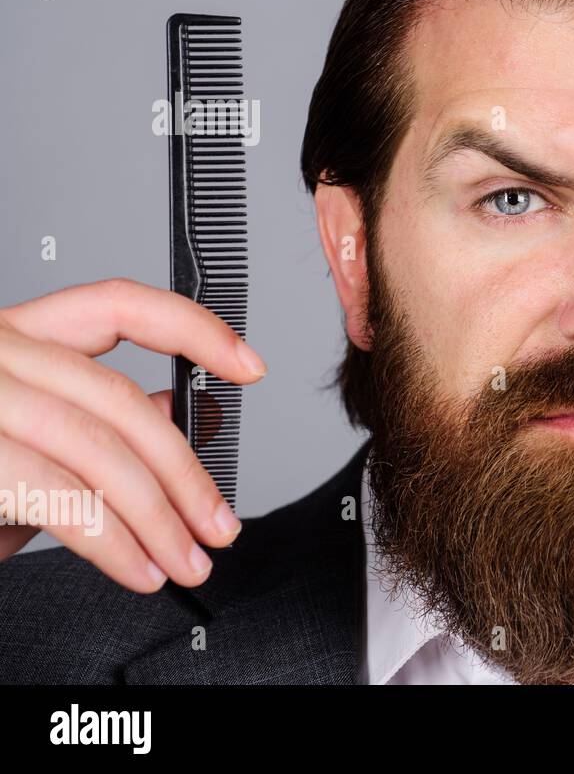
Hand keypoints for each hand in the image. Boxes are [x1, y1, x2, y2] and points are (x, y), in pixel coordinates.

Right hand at [0, 279, 265, 590]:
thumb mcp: (17, 431)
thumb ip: (86, 421)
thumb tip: (171, 426)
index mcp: (12, 335)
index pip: (120, 305)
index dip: (194, 329)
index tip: (251, 365)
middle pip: (118, 400)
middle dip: (184, 470)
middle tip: (220, 524)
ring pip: (95, 447)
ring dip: (156, 515)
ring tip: (187, 558)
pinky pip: (57, 493)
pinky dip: (109, 540)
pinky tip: (136, 567)